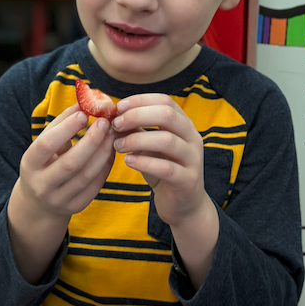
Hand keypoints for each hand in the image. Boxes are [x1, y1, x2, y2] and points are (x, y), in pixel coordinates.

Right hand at [17, 103, 116, 221]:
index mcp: (30, 164)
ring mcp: (60, 199)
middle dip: (91, 140)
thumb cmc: (43, 163)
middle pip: (71, 163)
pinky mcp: (76, 207)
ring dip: (103, 152)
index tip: (84, 113)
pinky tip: (110, 150)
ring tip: (112, 134)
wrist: (38, 203)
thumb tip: (84, 102)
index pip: (46, 145)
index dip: (66, 128)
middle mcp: (42, 185)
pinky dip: (105, 166)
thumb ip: (62, 123)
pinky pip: (95, 185)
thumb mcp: (44, 144)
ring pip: (87, 175)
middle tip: (104, 122)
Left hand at [112, 94, 206, 226]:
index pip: (165, 100)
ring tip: (118, 145)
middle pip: (167, 115)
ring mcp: (193, 159)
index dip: (140, 100)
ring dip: (137, 139)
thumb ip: (135, 130)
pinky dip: (144, 162)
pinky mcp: (188, 180)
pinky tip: (128, 161)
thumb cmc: (162, 170)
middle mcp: (192, 137)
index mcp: (184, 124)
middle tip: (115, 124)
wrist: (183, 205)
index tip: (118, 107)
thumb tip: (111, 115)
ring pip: (166, 140)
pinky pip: (166, 168)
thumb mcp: (148, 146)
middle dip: (137, 116)